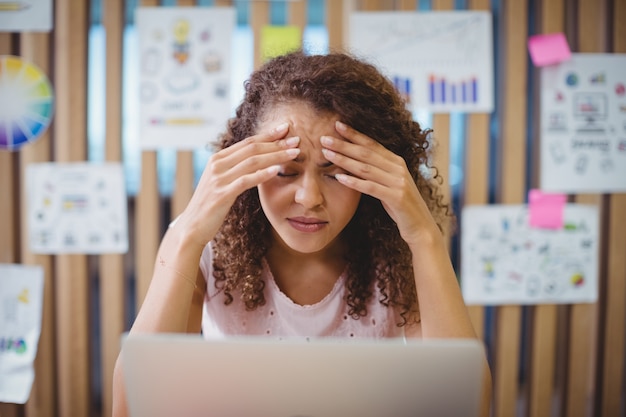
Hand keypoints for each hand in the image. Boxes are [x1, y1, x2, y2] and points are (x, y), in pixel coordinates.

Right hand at [176, 123, 300, 246]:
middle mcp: (217, 165)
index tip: (286, 129)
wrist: (192, 226)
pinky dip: (262, 174)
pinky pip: (245, 181)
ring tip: (294, 153)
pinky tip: (276, 171)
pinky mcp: (221, 195)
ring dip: (275, 156)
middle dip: (276, 143)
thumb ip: (236, 169)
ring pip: (252, 162)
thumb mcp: (222, 181)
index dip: (268, 135)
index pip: (248, 142)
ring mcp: (218, 179)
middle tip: (296, 140)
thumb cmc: (211, 205)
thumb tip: (258, 161)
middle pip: (252, 148)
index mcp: (218, 159)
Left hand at [320, 121, 438, 245]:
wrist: (421, 226)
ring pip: (366, 168)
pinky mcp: (397, 198)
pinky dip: (354, 182)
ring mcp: (399, 182)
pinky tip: (339, 177)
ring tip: (326, 154)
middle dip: (344, 144)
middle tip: (324, 138)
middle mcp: (398, 168)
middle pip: (366, 153)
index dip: (354, 134)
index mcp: (396, 162)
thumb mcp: (388, 184)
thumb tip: (352, 161)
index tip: (336, 125)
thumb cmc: (400, 206)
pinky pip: (371, 188)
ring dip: (344, 160)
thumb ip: (375, 172)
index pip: (372, 144)